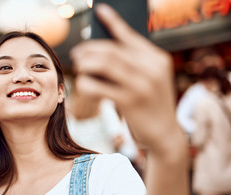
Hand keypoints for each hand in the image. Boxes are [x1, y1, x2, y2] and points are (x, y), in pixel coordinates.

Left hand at [70, 4, 179, 150]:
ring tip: (78, 67)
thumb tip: (99, 51)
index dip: (113, 22)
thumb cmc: (150, 105)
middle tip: (76, 53)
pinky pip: (99, 87)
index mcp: (157, 59)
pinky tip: (82, 85)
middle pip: (112, 49)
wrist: (165, 135)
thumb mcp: (149, 81)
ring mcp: (142, 84)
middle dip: (89, 49)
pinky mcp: (131, 102)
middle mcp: (152, 68)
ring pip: (104, 64)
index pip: (130, 36)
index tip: (100, 11)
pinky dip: (86, 83)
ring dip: (86, 64)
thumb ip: (132, 65)